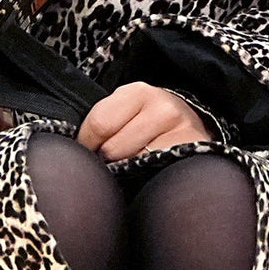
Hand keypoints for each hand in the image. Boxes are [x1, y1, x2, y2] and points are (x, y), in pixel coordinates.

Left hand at [78, 81, 210, 160]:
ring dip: (127, 170)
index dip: (86, 144)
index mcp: (138, 93)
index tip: (87, 152)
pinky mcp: (193, 151)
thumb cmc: (147, 121)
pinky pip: (154, 172)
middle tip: (113, 160)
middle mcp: (163, 108)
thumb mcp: (125, 111)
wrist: (190, 127)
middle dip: (107, 159)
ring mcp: (181, 130)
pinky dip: (146, 176)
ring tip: (133, 164)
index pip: (99, 123)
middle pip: (114, 149)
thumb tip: (75, 148)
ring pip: (133, 163)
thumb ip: (103, 122)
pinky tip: (149, 170)